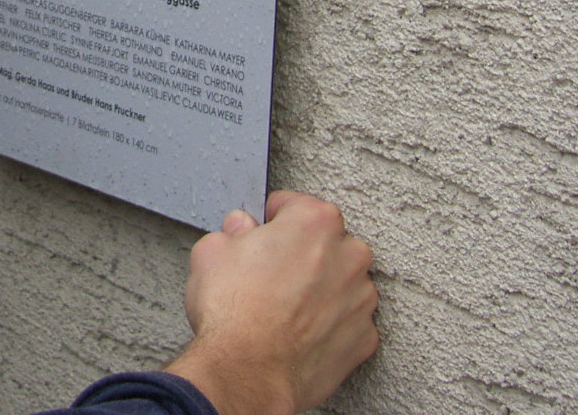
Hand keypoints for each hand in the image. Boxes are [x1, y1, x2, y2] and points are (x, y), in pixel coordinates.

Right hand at [163, 192, 378, 414]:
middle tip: (270, 271)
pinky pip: (348, 322)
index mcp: (315, 223)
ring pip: (342, 282)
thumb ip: (233, 231)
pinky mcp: (364, 340)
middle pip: (328, 242)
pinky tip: (298, 332)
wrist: (247, 372)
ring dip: (320, 288)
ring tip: (283, 306)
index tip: (262, 232)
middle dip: (303, 252)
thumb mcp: (212, 251)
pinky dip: (329, 325)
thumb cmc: (232, 311)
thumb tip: (240, 231)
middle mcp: (348, 256)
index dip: (272, 218)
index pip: (296, 205)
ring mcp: (361, 301)